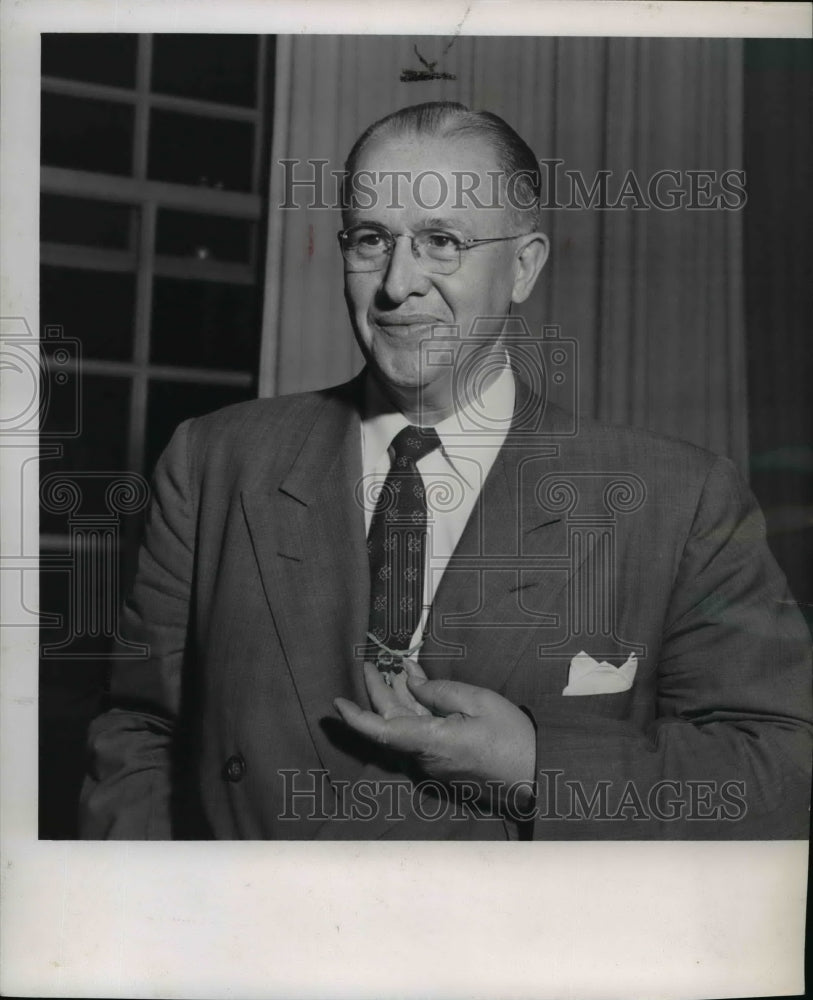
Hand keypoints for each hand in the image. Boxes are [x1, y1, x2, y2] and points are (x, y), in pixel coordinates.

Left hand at [334, 663, 536, 807]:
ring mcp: (434, 763)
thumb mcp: (478, 701)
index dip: (356, 717)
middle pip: (391, 724)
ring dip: (397, 700)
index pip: (382, 731)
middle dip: (378, 693)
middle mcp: (426, 757)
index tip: (337, 702)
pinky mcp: (444, 764)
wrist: (537, 775)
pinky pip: (420, 735)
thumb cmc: (512, 738)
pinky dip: (414, 712)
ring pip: (405, 729)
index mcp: (432, 741)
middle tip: (371, 664)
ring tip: (393, 672)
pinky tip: (417, 692)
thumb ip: (440, 691)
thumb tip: (410, 683)